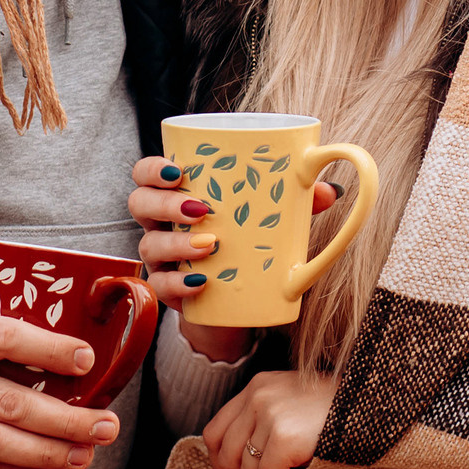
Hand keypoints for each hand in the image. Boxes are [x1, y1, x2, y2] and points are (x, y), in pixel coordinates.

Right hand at [129, 156, 337, 362]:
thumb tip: (329, 191)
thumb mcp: (271, 218)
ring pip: (148, 245)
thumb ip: (297, 201)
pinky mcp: (169, 291)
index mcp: (176, 194)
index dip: (153, 169)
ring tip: (210, 245)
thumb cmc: (248, 241)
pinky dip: (177, 284)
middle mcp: (160, 223)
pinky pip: (160, 287)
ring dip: (176, 243)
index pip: (146, 173)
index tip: (179, 171)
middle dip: (165, 203)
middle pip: (139, 203)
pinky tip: (201, 281)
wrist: (239, 299)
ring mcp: (161, 258)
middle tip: (202, 209)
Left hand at [203, 368, 333, 468]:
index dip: (221, 462)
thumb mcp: (294, 407)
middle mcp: (258, 395)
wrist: (378, 405)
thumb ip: (264, 425)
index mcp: (258, 386)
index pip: (215, 430)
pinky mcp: (284, 436)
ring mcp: (269, 413)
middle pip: (224, 452)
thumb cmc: (341, 413)